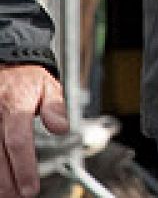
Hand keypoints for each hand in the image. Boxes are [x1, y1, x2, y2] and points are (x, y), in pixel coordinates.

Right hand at [0, 64, 66, 197]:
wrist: (6, 63)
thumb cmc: (27, 79)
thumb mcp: (48, 86)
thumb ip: (55, 108)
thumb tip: (61, 128)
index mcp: (14, 106)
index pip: (18, 142)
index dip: (23, 168)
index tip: (31, 188)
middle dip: (7, 181)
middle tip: (19, 196)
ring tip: (6, 193)